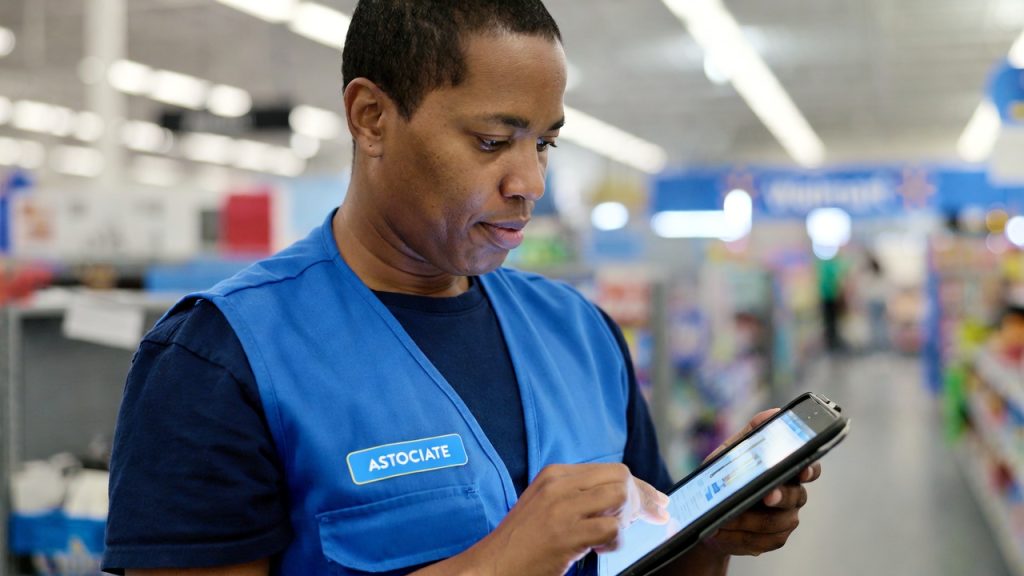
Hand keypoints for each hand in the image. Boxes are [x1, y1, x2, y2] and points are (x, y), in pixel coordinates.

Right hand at [464, 463, 669, 575]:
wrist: (493, 565)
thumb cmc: (521, 541)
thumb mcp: (545, 505)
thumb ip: (577, 496)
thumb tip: (619, 499)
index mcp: (555, 474)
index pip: (611, 470)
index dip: (639, 486)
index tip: (656, 501)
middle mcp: (559, 484)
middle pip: (620, 477)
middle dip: (643, 499)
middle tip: (653, 518)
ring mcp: (562, 508)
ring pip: (619, 496)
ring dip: (627, 518)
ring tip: (615, 534)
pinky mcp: (565, 533)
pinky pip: (610, 528)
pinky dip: (615, 541)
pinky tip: (600, 548)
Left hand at [701, 409, 822, 557]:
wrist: (707, 515)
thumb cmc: (723, 479)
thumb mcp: (731, 452)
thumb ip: (752, 433)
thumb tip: (774, 412)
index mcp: (786, 471)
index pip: (808, 468)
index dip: (810, 469)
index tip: (803, 469)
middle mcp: (792, 495)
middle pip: (796, 497)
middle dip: (780, 496)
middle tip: (766, 496)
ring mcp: (785, 519)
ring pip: (779, 522)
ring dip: (750, 520)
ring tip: (725, 516)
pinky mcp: (773, 540)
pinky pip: (764, 541)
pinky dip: (740, 536)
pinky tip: (722, 531)